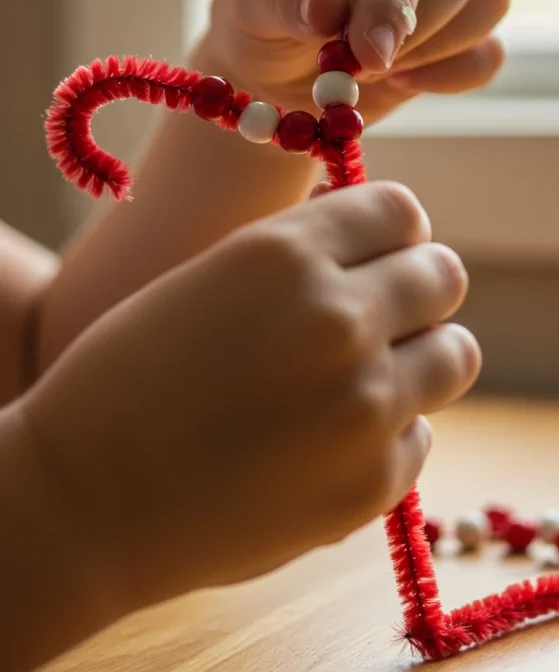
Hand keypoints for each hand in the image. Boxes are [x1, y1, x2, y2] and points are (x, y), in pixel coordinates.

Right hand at [24, 182, 477, 614]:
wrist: (85, 497)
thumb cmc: (130, 377)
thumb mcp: (211, 279)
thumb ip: (299, 257)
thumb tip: (374, 243)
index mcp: (287, 253)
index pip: (400, 212)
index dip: (394, 232)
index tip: (382, 253)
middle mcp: (340, 319)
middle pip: (442, 276)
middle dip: (418, 288)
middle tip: (385, 313)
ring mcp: (365, 405)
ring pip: (455, 354)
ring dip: (420, 357)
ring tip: (366, 376)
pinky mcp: (372, 483)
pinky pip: (419, 435)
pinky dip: (388, 434)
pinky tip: (326, 443)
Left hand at [199, 0, 509, 122]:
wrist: (276, 73)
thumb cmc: (259, 22)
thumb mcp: (247, 5)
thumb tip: (329, 4)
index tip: (368, 54)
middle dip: (413, 29)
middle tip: (358, 66)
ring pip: (488, 2)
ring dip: (433, 52)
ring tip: (372, 68)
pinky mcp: (465, 27)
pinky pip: (489, 53)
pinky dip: (449, 78)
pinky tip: (399, 82)